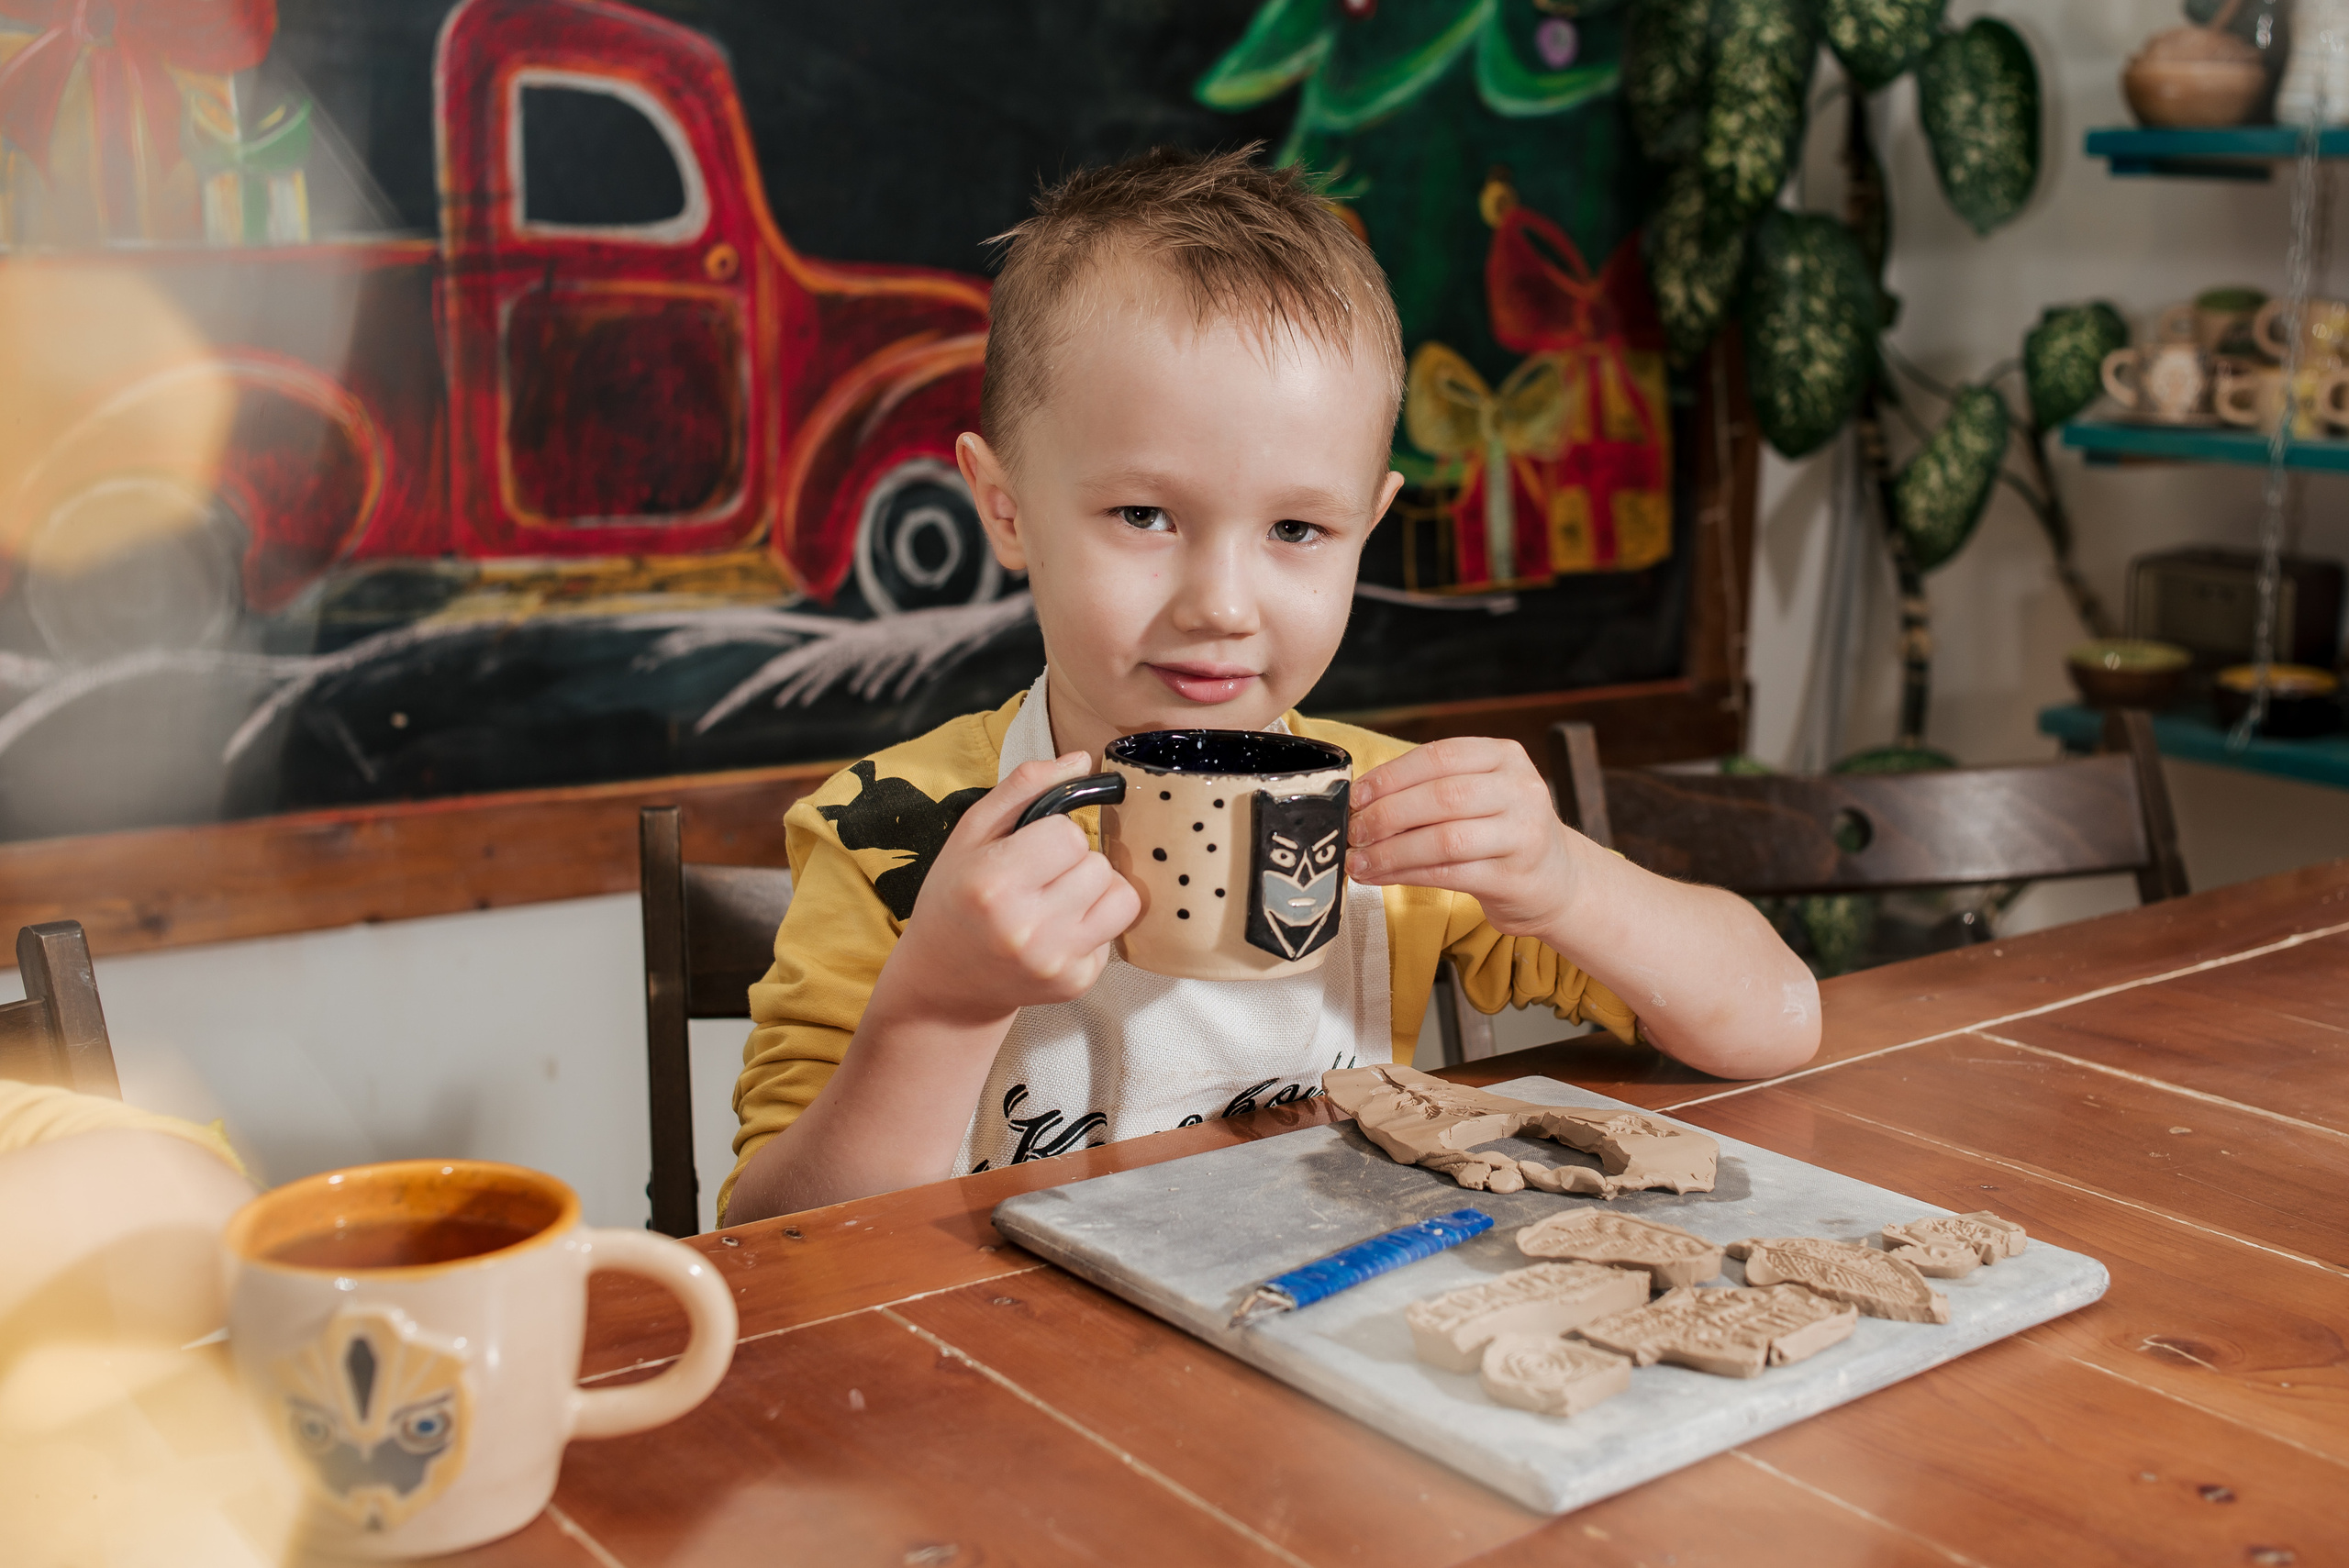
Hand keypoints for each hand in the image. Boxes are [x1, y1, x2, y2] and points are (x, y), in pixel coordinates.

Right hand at [880, 752, 1140, 1026]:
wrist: (944, 982)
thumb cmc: (954, 898)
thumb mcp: (971, 833)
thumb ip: (1025, 787)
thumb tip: (1084, 760)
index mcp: (993, 884)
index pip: (1069, 834)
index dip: (1053, 835)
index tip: (1028, 850)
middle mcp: (1026, 929)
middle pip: (1098, 865)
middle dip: (1075, 863)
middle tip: (1039, 879)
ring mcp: (1054, 961)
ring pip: (1122, 897)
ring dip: (1095, 891)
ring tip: (1056, 901)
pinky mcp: (1076, 983)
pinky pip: (1116, 933)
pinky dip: (1093, 927)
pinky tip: (1056, 933)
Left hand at [1347, 737, 1583, 936]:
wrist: (1557, 880)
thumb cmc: (1502, 832)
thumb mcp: (1481, 793)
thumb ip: (1433, 787)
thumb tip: (1361, 800)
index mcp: (1505, 757)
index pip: (1439, 756)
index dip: (1391, 775)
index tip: (1355, 795)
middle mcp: (1520, 790)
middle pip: (1441, 797)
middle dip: (1386, 815)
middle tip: (1353, 831)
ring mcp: (1522, 834)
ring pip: (1443, 840)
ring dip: (1391, 851)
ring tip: (1358, 861)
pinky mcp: (1514, 877)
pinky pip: (1448, 874)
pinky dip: (1406, 875)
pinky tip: (1380, 877)